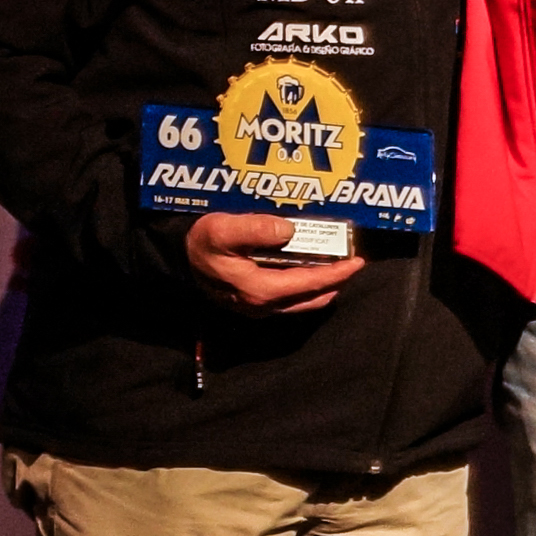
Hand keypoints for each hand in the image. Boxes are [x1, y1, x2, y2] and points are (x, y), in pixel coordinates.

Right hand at [183, 210, 362, 313]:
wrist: (176, 258)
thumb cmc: (200, 244)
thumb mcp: (223, 230)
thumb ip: (256, 228)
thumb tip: (289, 230)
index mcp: (261, 290)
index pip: (311, 284)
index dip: (338, 273)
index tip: (359, 261)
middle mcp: (263, 305)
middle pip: (312, 297)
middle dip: (336, 281)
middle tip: (353, 261)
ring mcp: (258, 307)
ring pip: (303, 301)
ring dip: (323, 285)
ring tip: (338, 266)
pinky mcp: (253, 302)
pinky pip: (290, 298)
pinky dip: (307, 286)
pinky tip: (312, 270)